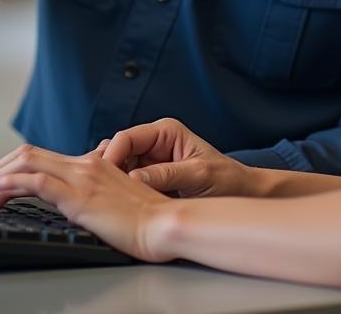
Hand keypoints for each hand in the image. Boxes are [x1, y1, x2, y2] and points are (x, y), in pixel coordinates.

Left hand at [0, 144, 173, 261]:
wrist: (164, 224)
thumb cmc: (145, 221)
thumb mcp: (112, 202)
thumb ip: (92, 196)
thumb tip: (71, 203)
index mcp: (93, 164)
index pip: (40, 156)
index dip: (10, 167)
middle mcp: (85, 164)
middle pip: (27, 154)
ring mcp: (83, 177)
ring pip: (26, 164)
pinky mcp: (80, 196)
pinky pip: (37, 182)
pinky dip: (11, 184)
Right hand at [97, 118, 259, 197]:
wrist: (241, 194)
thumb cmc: (226, 179)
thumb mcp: (198, 175)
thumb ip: (166, 175)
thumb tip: (133, 181)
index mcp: (165, 132)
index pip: (126, 138)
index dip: (111, 157)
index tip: (103, 179)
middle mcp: (155, 143)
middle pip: (118, 153)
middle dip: (108, 171)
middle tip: (99, 194)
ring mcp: (151, 162)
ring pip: (119, 170)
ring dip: (112, 184)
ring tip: (108, 203)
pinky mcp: (150, 181)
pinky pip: (127, 184)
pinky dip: (120, 194)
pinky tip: (119, 208)